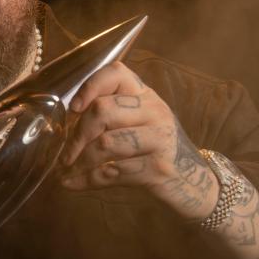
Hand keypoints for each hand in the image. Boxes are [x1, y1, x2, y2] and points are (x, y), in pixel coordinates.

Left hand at [57, 61, 219, 221]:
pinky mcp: (159, 168)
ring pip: (106, 143)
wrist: (193, 183)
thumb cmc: (154, 151)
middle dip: (76, 137)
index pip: (117, 73)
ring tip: (66, 173)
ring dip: (80, 162)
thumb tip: (64, 126)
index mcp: (145, 95)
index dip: (90, 86)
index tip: (73, 109)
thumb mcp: (138, 125)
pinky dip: (89, 180)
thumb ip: (110, 117)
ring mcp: (160, 139)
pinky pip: (113, 171)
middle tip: (64, 156)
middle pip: (103, 111)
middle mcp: (155, 111)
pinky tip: (76, 185)